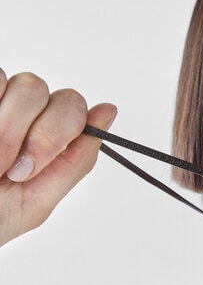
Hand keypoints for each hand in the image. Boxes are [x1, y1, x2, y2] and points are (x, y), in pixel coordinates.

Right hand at [0, 68, 116, 245]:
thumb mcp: (37, 200)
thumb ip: (77, 158)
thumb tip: (109, 111)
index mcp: (50, 139)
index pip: (77, 110)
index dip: (60, 134)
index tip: (33, 166)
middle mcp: (29, 115)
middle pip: (60, 98)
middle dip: (41, 136)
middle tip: (14, 171)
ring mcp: (2, 100)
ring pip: (29, 85)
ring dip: (7, 129)